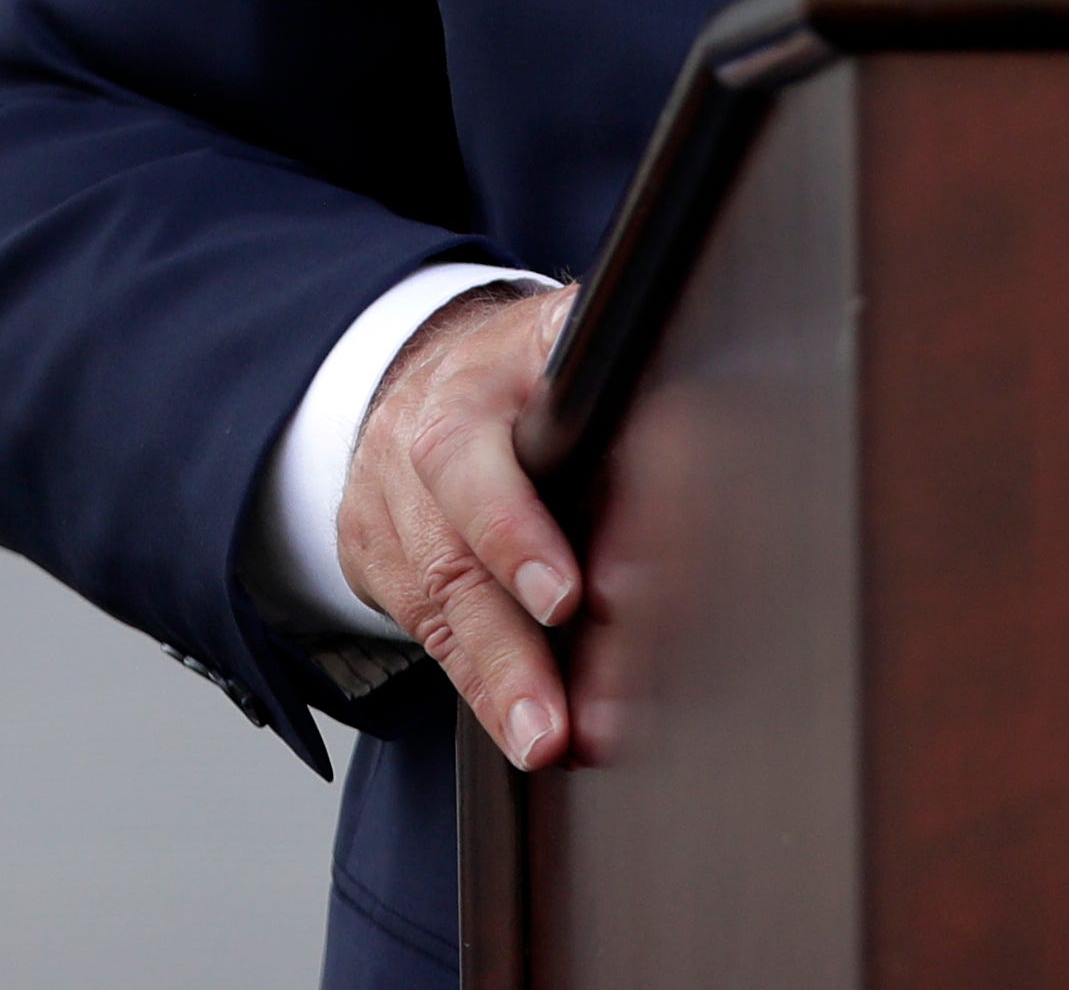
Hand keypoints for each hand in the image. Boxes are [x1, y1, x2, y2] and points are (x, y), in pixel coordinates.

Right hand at [337, 281, 580, 768]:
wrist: (418, 370)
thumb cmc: (517, 359)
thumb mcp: (553, 329)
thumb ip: (600, 346)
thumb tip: (689, 358)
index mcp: (465, 395)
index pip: (475, 466)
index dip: (514, 533)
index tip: (565, 597)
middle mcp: (414, 457)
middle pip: (453, 561)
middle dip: (505, 645)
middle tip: (551, 716)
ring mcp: (390, 516)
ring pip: (439, 614)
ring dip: (493, 686)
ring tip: (543, 739)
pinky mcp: (379, 567)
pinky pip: (428, 635)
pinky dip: (475, 684)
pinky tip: (516, 727)